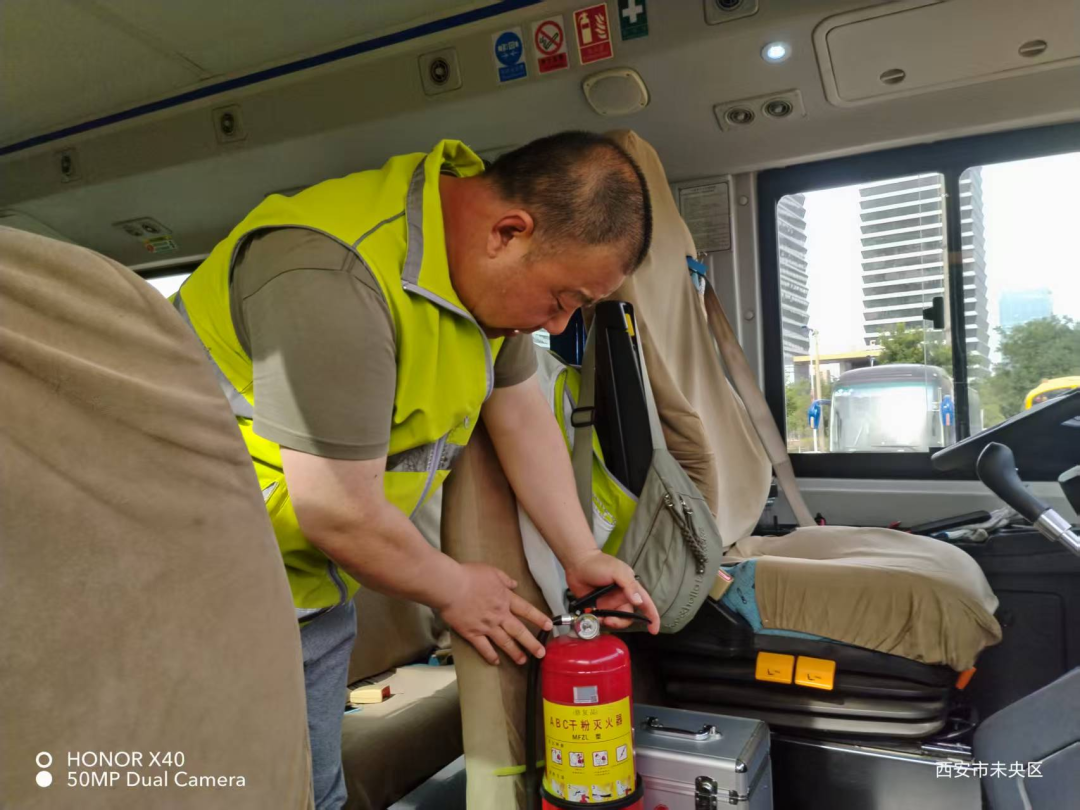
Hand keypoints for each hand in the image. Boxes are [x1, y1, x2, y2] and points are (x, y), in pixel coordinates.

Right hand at [438, 562, 552, 665]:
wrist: (450, 587)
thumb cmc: (469, 576)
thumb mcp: (491, 571)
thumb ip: (505, 579)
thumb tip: (514, 584)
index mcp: (505, 598)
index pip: (526, 610)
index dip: (539, 618)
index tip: (549, 626)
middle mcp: (499, 615)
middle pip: (519, 631)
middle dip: (532, 643)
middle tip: (541, 653)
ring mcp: (486, 626)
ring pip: (505, 642)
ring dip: (515, 652)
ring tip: (523, 661)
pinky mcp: (472, 634)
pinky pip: (484, 648)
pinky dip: (491, 656)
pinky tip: (496, 662)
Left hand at [564, 550, 660, 633]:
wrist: (577, 563)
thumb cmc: (599, 564)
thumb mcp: (617, 571)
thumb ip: (629, 585)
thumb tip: (638, 601)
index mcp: (630, 589)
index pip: (645, 604)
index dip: (652, 617)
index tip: (653, 630)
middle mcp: (621, 598)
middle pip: (628, 617)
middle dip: (621, 622)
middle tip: (610, 620)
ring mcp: (608, 604)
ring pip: (615, 620)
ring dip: (609, 623)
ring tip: (601, 618)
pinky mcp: (596, 608)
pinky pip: (601, 620)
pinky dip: (598, 622)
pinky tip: (593, 617)